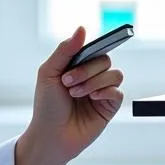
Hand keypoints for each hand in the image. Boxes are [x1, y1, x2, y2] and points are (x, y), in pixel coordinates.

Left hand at [15, 27, 123, 164]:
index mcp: (78, 66)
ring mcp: (102, 92)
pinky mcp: (109, 107)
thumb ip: (65, 50)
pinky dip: (105, 92)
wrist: (49, 135)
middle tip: (68, 83)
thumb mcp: (49, 73)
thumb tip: (82, 29)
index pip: (94, 49)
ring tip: (77, 94)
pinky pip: (118, 92)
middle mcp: (92, 77)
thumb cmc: (46, 106)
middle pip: (105, 60)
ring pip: (115, 74)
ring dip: (94, 82)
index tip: (88, 50)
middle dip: (86, 70)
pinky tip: (92, 99)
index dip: (94, 47)